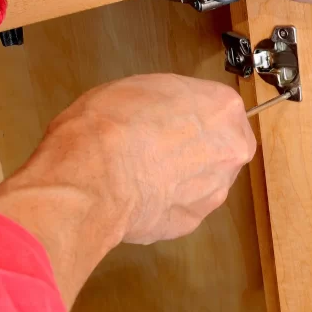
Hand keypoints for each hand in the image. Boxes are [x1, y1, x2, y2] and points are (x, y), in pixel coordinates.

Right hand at [0, 74, 255, 305]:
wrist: (84, 181)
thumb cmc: (103, 128)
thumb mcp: (136, 89)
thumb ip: (169, 102)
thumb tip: (169, 110)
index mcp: (221, 110)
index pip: (219, 108)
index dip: (191, 114)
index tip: (177, 119)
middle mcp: (227, 152)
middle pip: (216, 147)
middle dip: (189, 148)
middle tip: (153, 145)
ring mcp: (210, 191)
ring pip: (199, 180)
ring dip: (176, 178)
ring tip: (136, 171)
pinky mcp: (187, 222)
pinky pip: (178, 207)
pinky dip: (160, 203)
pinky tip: (132, 193)